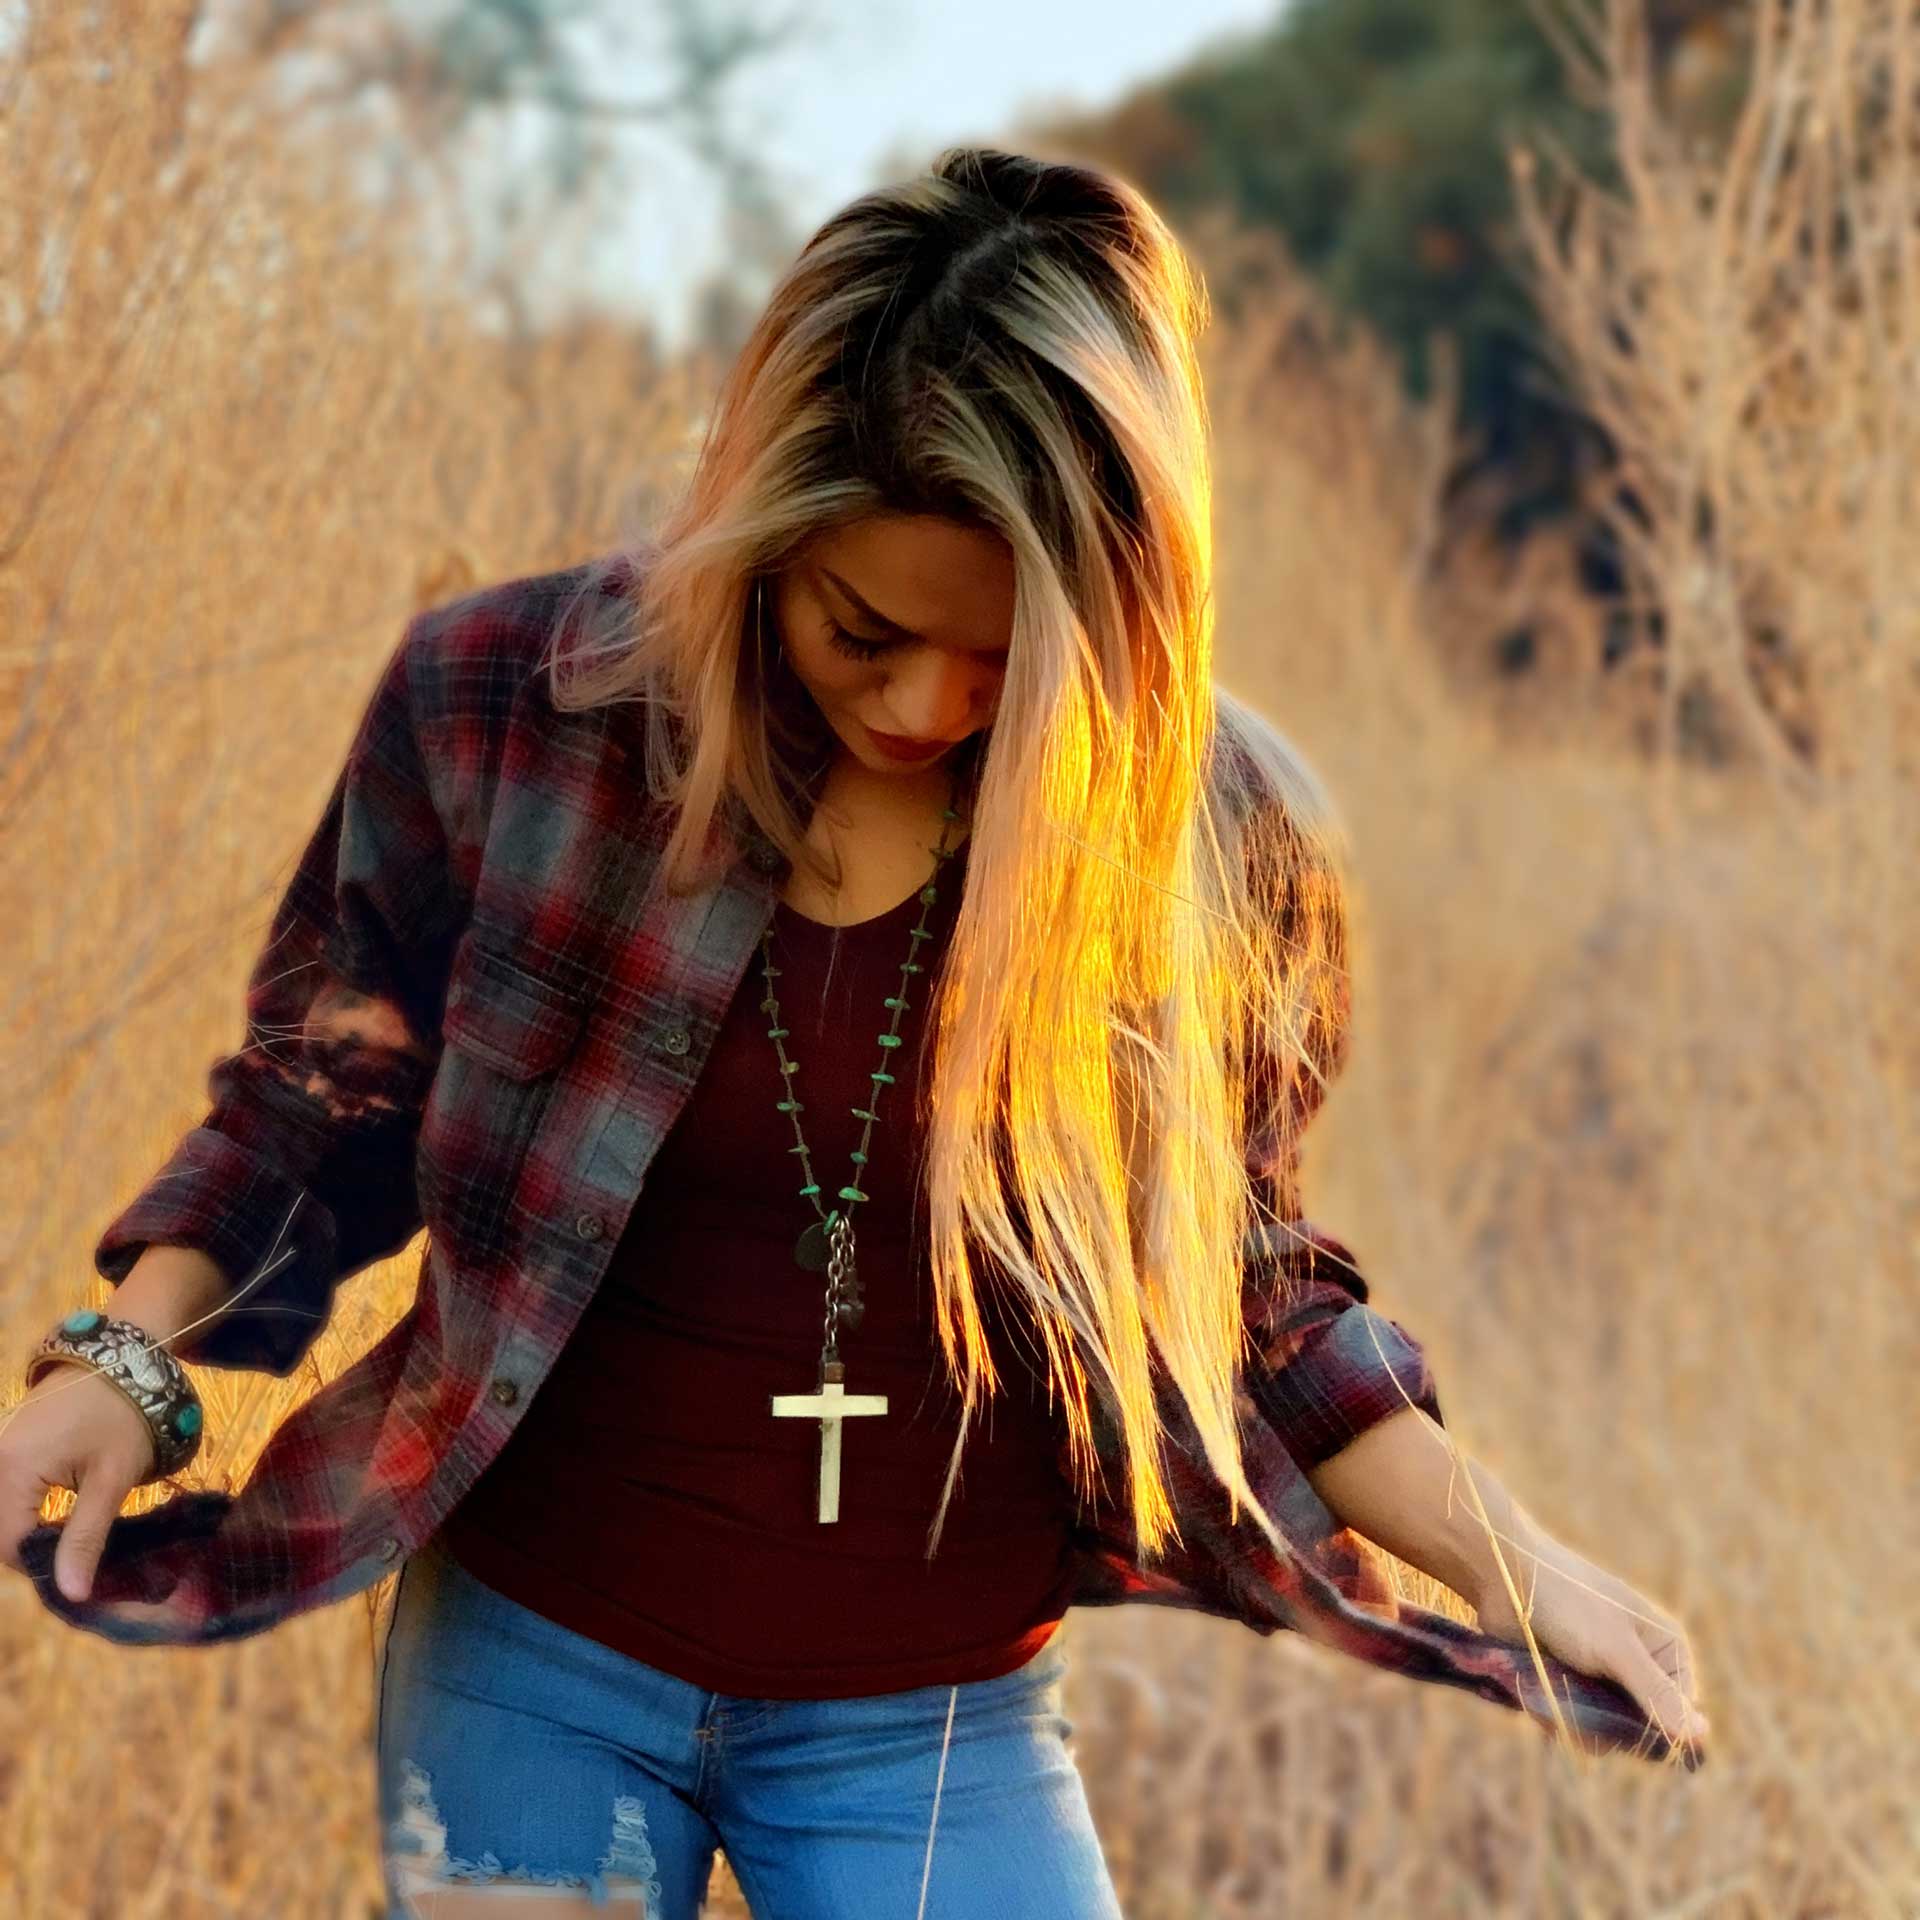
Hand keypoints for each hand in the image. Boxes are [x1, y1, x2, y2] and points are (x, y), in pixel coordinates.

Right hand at [0, 1362, 156, 1602]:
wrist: (127, 1357)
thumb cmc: (128, 1414)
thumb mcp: (112, 1479)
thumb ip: (86, 1537)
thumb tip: (72, 1595)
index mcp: (13, 1469)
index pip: (10, 1546)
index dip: (44, 1566)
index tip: (83, 1569)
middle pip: (1, 1532)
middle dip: (34, 1551)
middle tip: (80, 1553)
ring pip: (3, 1515)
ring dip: (30, 1532)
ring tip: (71, 1534)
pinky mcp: (8, 1445)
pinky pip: (7, 1493)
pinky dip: (27, 1510)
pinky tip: (57, 1516)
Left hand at [1473, 1529, 1710, 1757]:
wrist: (1502, 1575)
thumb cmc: (1566, 1602)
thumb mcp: (1615, 1648)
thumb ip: (1655, 1693)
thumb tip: (1701, 1736)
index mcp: (1663, 1647)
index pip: (1679, 1715)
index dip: (1655, 1731)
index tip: (1622, 1725)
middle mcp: (1637, 1663)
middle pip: (1639, 1726)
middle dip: (1608, 1727)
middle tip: (1581, 1705)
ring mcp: (1601, 1674)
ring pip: (1603, 1728)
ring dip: (1577, 1723)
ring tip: (1554, 1693)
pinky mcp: (1567, 1681)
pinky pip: (1572, 1719)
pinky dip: (1555, 1715)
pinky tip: (1537, 1696)